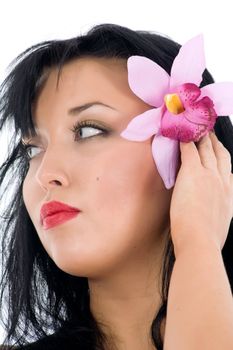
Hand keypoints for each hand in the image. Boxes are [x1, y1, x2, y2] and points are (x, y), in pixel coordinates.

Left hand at [170, 131, 232, 255]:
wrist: (200, 242)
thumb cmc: (207, 239)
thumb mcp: (222, 223)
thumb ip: (221, 209)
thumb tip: (219, 207)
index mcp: (229, 194)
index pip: (227, 170)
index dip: (223, 159)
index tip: (220, 152)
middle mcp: (222, 181)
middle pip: (220, 155)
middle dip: (215, 143)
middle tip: (210, 133)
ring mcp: (209, 175)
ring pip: (206, 150)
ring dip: (202, 137)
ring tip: (198, 129)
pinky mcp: (192, 173)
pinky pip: (189, 151)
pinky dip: (186, 140)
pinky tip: (181, 134)